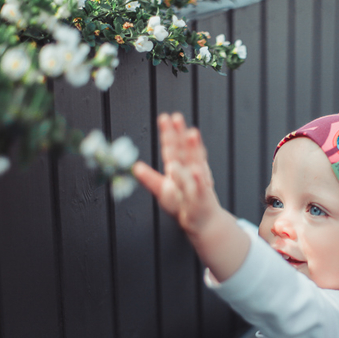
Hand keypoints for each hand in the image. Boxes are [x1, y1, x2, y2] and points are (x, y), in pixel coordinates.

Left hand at [132, 112, 221, 236]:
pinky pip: (200, 186)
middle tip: (176, 118)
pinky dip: (198, 179)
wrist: (203, 220)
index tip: (165, 117)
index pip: (173, 146)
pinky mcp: (203, 195)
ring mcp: (198, 181)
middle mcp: (189, 169)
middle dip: (180, 134)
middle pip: (183, 149)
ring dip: (193, 148)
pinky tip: (195, 171)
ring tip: (191, 134)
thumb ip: (149, 179)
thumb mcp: (162, 190)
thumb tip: (135, 167)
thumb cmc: (181, 204)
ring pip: (195, 162)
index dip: (169, 133)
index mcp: (178, 166)